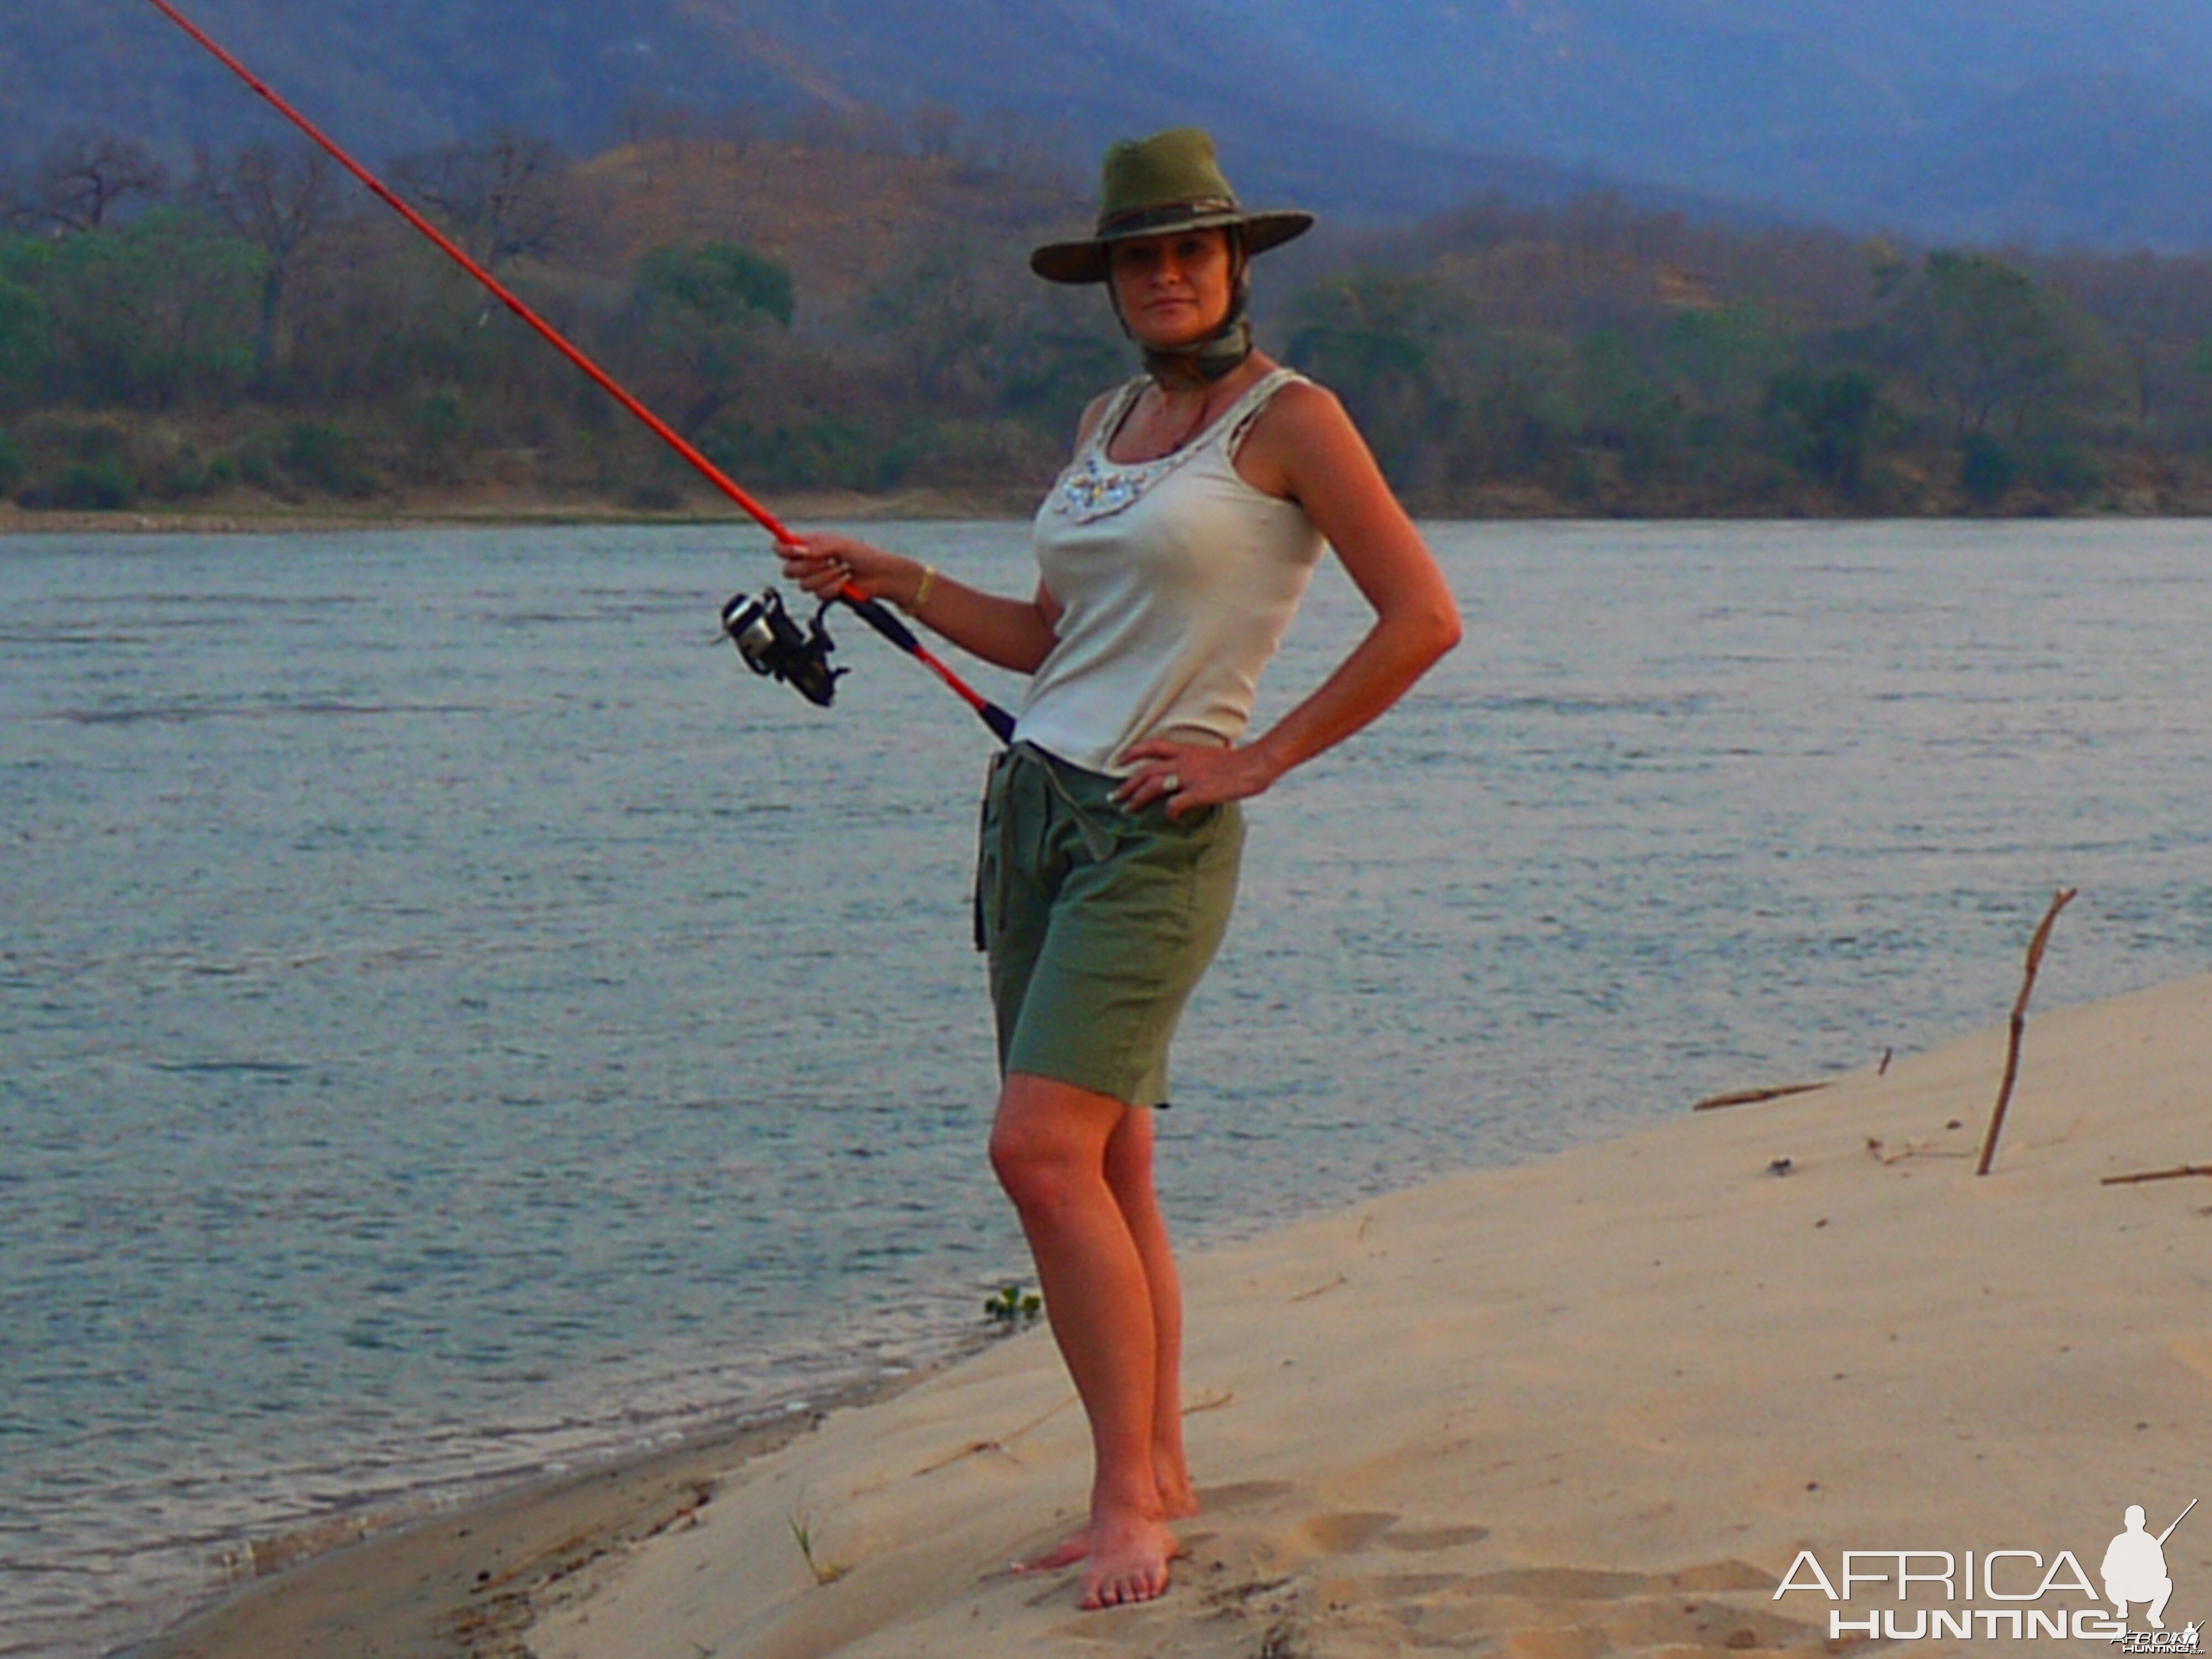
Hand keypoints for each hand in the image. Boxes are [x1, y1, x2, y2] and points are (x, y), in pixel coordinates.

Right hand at [776, 532, 917, 605]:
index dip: (782, 549)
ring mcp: (818, 578)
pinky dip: (833, 588)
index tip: (793, 552)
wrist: (882, 576)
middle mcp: (811, 561)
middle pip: (788, 570)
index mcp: (810, 544)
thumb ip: (815, 548)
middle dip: (808, 567)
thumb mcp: (839, 545)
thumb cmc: (865, 555)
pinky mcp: (826, 592)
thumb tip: (795, 550)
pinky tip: (845, 582)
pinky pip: (818, 595)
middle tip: (826, 561)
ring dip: (825, 577)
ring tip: (841, 570)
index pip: (782, 546)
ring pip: (804, 585)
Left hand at [1112, 738, 1279, 819]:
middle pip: (1145, 771)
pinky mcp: (1197, 792)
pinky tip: (1170, 818)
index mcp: (1186, 749)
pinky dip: (1168, 813)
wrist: (1255, 764)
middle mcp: (1182, 761)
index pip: (1152, 746)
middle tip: (1113, 797)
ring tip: (1127, 809)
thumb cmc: (1240, 761)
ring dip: (1136, 798)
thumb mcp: (1216, 753)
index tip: (1118, 761)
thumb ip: (1203, 756)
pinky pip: (1174, 805)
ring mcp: (1188, 777)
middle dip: (1126, 785)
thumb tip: (1209, 754)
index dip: (1132, 752)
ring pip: (1152, 786)